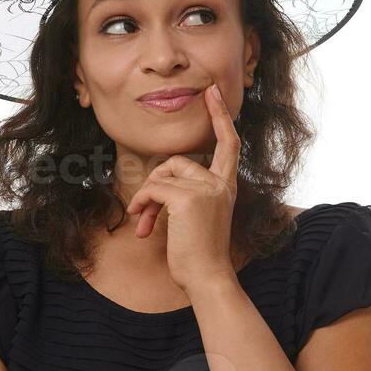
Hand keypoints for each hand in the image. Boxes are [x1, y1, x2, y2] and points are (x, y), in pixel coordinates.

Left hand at [125, 82, 241, 293]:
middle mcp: (220, 184)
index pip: (229, 143)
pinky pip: (154, 189)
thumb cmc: (199, 254)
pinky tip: (141, 226)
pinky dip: (141, 205)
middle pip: (178, 162)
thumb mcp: (197, 217)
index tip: (211, 92)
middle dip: (155, 184)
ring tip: (142, 223)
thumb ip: (188, 193)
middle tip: (144, 213)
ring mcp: (206, 189)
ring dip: (145, 199)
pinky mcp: (188, 199)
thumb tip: (159, 182)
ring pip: (162, 176)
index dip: (220, 117)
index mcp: (226, 187)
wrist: (207, 278)